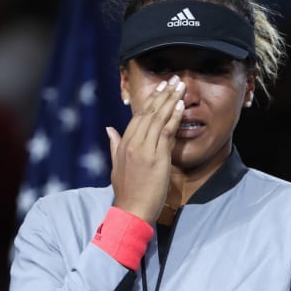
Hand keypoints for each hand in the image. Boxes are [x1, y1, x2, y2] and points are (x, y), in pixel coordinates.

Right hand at [106, 76, 185, 223]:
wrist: (131, 211)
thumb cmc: (127, 192)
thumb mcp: (117, 166)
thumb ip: (115, 145)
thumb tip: (109, 129)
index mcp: (124, 144)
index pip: (138, 116)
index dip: (150, 100)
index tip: (160, 88)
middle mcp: (133, 143)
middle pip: (149, 112)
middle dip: (162, 94)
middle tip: (174, 80)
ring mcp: (145, 149)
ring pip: (158, 118)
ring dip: (171, 100)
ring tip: (180, 86)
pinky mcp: (157, 157)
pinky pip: (166, 132)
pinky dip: (174, 117)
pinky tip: (181, 105)